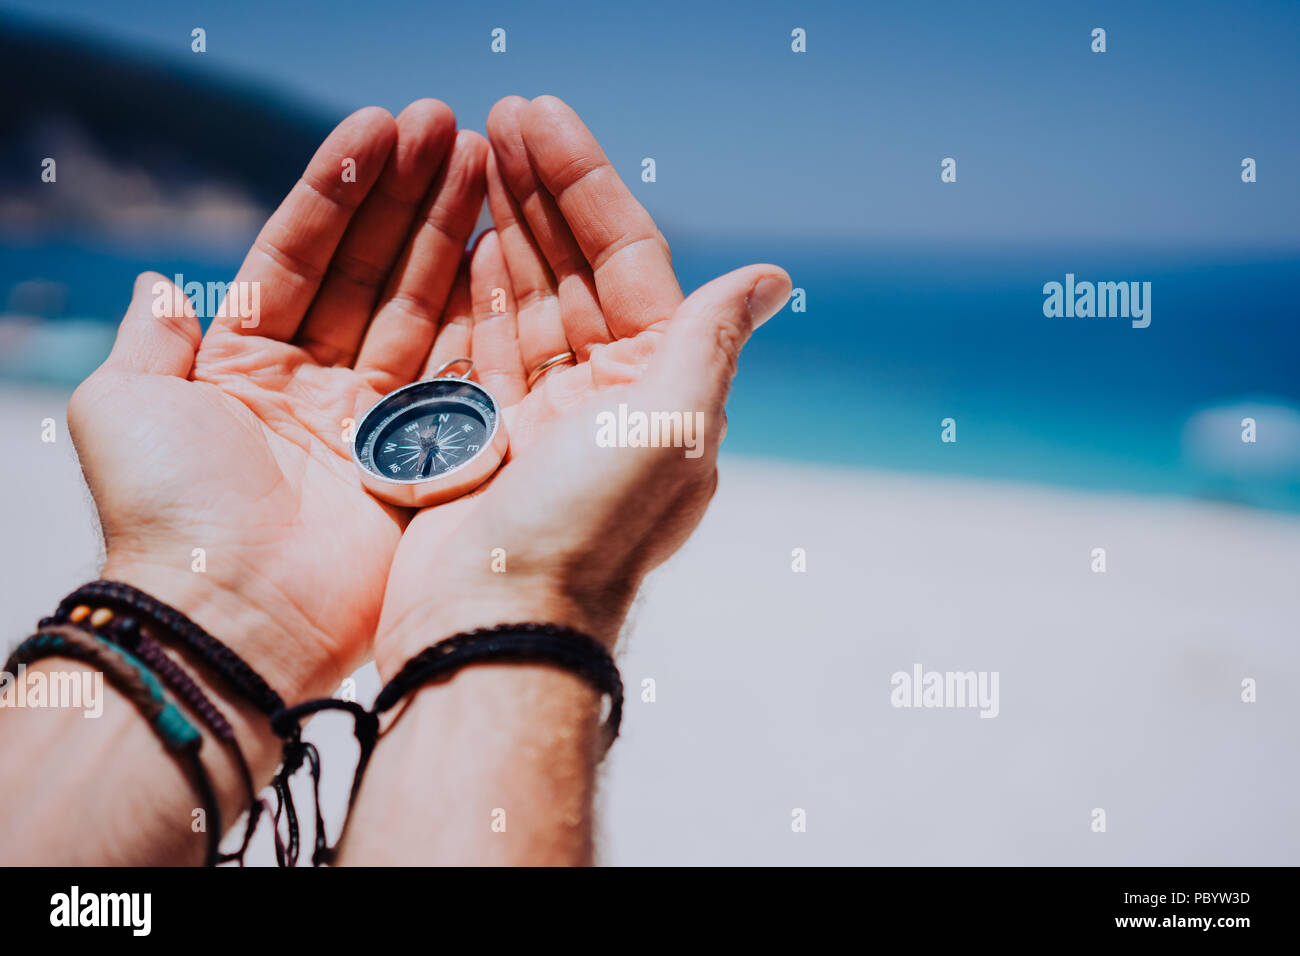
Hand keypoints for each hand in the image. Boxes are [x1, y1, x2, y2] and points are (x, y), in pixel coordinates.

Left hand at [69, 101, 486, 698]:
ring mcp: (370, 420)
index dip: (337, 189)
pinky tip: (495, 246)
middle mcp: (310, 385)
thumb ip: (150, 339)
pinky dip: (471, 311)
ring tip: (482, 160)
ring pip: (413, 305)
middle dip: (406, 195)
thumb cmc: (169, 511)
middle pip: (365, 268)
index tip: (381, 127)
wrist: (232, 616)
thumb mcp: (123, 406)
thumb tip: (160, 285)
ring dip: (445, 232)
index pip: (296, 255)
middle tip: (453, 126)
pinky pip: (449, 370)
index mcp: (242, 365)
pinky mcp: (418, 457)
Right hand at [373, 96, 789, 673]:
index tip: (540, 118)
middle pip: (576, 272)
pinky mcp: (486, 443)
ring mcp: (544, 420)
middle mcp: (609, 399)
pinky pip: (482, 351)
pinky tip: (461, 243)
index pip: (627, 261)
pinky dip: (472, 297)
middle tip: (500, 118)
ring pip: (527, 304)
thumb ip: (709, 339)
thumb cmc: (588, 530)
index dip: (586, 186)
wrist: (499, 629)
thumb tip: (772, 277)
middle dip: (540, 195)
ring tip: (472, 158)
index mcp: (659, 386)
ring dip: (505, 231)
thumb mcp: (670, 423)